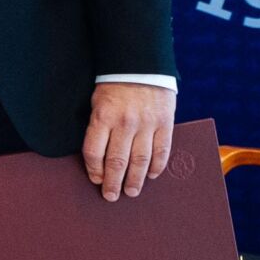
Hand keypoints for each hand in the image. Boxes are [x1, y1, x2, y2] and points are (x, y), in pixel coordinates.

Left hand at [81, 82, 176, 200]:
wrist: (140, 63)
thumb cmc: (112, 84)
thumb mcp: (96, 101)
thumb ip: (97, 126)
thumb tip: (95, 155)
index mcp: (103, 116)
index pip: (94, 152)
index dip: (94, 170)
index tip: (95, 180)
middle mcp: (125, 123)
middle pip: (117, 161)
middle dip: (113, 182)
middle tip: (111, 196)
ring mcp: (147, 124)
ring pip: (140, 160)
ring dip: (135, 179)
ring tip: (131, 192)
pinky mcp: (165, 123)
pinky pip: (162, 150)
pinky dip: (156, 165)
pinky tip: (150, 175)